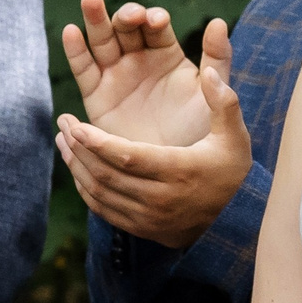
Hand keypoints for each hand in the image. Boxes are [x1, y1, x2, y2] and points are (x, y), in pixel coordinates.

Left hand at [57, 0, 252, 248]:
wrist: (238, 222)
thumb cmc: (233, 172)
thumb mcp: (235, 136)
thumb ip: (224, 102)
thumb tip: (207, 72)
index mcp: (179, 171)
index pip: (127, 157)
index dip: (98, 142)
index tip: (76, 125)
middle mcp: (160, 199)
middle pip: (106, 175)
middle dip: (78, 148)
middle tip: (63, 124)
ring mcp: (150, 218)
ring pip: (100, 193)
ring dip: (76, 167)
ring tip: (63, 141)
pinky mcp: (143, 230)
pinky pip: (104, 211)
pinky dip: (86, 189)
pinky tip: (77, 168)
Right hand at [63, 0, 220, 145]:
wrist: (177, 174)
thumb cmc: (200, 133)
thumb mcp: (213, 95)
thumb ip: (218, 59)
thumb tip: (218, 21)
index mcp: (167, 54)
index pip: (155, 27)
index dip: (153, 19)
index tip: (157, 21)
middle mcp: (139, 60)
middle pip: (125, 27)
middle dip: (125, 15)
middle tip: (129, 15)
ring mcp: (115, 75)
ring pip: (102, 41)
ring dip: (95, 20)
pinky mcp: (95, 96)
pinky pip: (84, 69)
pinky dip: (76, 50)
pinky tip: (71, 32)